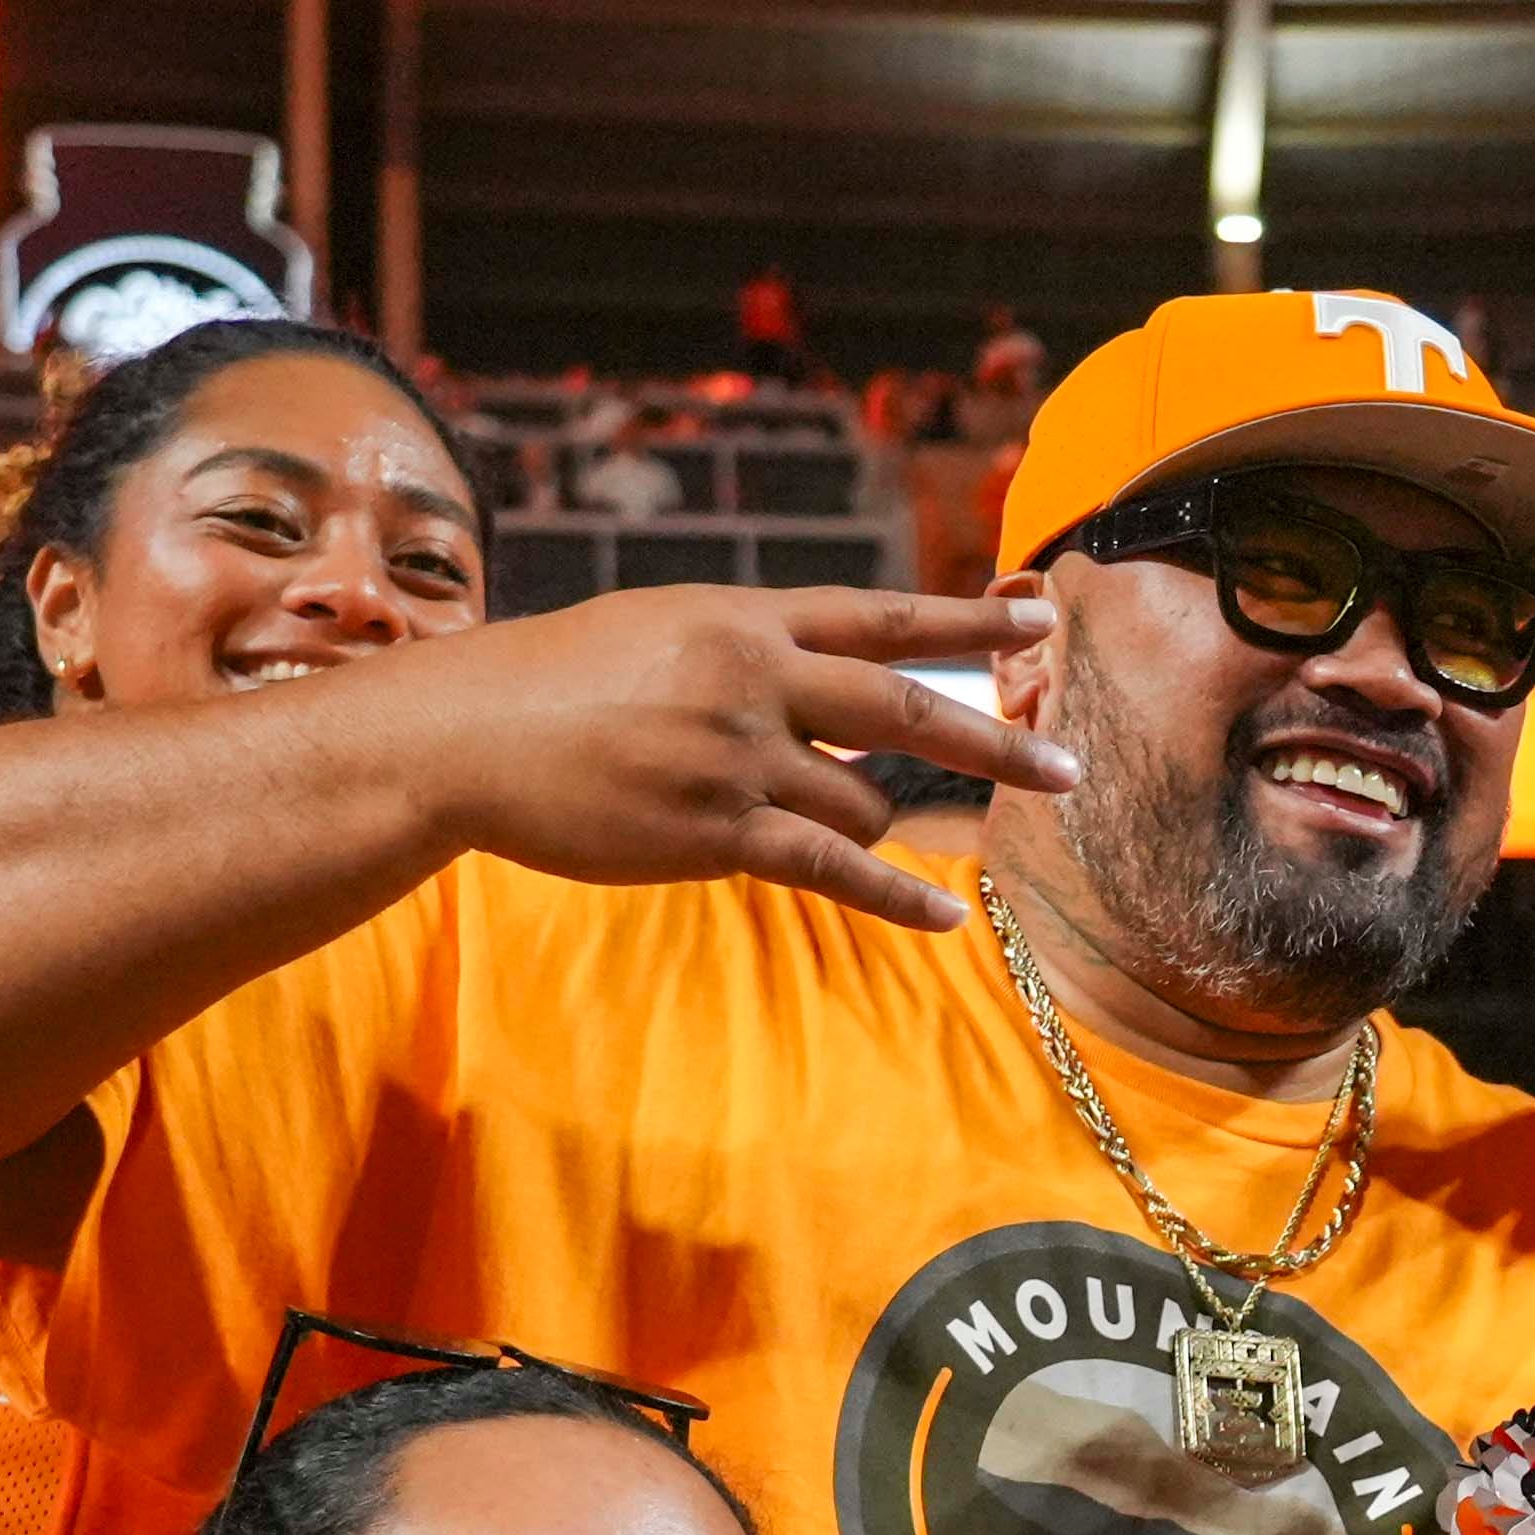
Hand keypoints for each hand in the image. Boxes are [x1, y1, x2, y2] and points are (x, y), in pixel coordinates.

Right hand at [373, 587, 1071, 921]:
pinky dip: (899, 898)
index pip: (882, 614)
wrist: (466, 736)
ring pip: (862, 801)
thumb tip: (822, 670)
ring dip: (871, 821)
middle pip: (908, 707)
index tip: (1040, 614)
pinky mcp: (717, 832)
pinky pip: (835, 869)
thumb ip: (747, 648)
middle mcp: (755, 679)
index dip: (969, 617)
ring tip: (836, 824)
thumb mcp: (658, 630)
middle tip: (1068, 764)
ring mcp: (739, 757)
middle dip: (996, 739)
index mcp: (744, 618)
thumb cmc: (552, 683)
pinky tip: (949, 919)